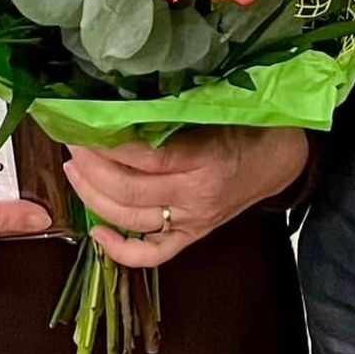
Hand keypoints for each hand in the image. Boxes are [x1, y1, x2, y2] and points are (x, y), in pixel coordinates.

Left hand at [63, 127, 310, 271]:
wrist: (284, 159)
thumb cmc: (252, 124)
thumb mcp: (220, 106)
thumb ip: (178, 107)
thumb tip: (125, 97)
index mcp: (205, 160)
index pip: (144, 158)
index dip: (106, 144)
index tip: (81, 124)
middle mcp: (195, 197)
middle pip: (128, 191)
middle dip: (90, 168)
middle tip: (70, 143)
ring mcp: (193, 222)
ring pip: (131, 221)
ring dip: (93, 198)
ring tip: (74, 171)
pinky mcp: (193, 237)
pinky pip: (151, 255)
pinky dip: (119, 250)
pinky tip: (95, 231)